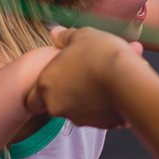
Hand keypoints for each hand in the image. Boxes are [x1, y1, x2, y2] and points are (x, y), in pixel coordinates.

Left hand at [25, 27, 144, 128]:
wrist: (127, 81)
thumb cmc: (100, 55)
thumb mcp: (81, 36)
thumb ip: (65, 36)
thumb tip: (55, 32)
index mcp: (46, 84)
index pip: (32, 99)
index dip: (44, 90)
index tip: (58, 79)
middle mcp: (57, 105)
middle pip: (58, 102)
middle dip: (71, 91)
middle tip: (87, 73)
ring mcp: (78, 117)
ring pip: (80, 108)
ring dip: (90, 95)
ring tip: (109, 75)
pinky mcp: (99, 125)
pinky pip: (100, 113)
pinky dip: (106, 103)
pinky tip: (119, 86)